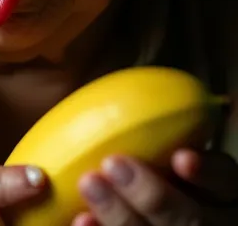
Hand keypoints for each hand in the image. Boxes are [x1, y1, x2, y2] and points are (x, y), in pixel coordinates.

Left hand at [76, 149, 237, 225]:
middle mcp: (213, 222)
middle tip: (113, 164)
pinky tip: (81, 220)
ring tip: (89, 184)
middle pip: (193, 219)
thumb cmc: (153, 168)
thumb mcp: (169, 153)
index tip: (181, 157)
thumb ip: (160, 134)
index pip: (227, 181)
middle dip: (153, 195)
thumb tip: (121, 92)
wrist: (150, 211)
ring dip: (120, 216)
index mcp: (221, 193)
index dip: (208, 172)